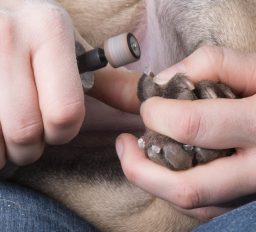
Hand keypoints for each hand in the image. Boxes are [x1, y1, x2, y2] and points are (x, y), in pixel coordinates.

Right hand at [0, 1, 84, 166]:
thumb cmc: (28, 31)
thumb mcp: (60, 38)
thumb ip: (91, 72)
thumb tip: (133, 99)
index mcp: (48, 30)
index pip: (65, 111)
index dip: (63, 131)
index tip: (58, 129)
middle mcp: (9, 36)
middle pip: (26, 131)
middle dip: (31, 147)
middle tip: (30, 137)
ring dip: (5, 148)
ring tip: (9, 131)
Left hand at [116, 46, 255, 219]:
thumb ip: (213, 64)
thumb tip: (166, 79)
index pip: (191, 127)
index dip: (157, 114)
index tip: (149, 105)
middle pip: (186, 187)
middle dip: (140, 169)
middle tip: (124, 146)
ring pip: (193, 205)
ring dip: (155, 182)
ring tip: (141, 155)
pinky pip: (206, 208)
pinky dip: (177, 190)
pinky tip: (171, 168)